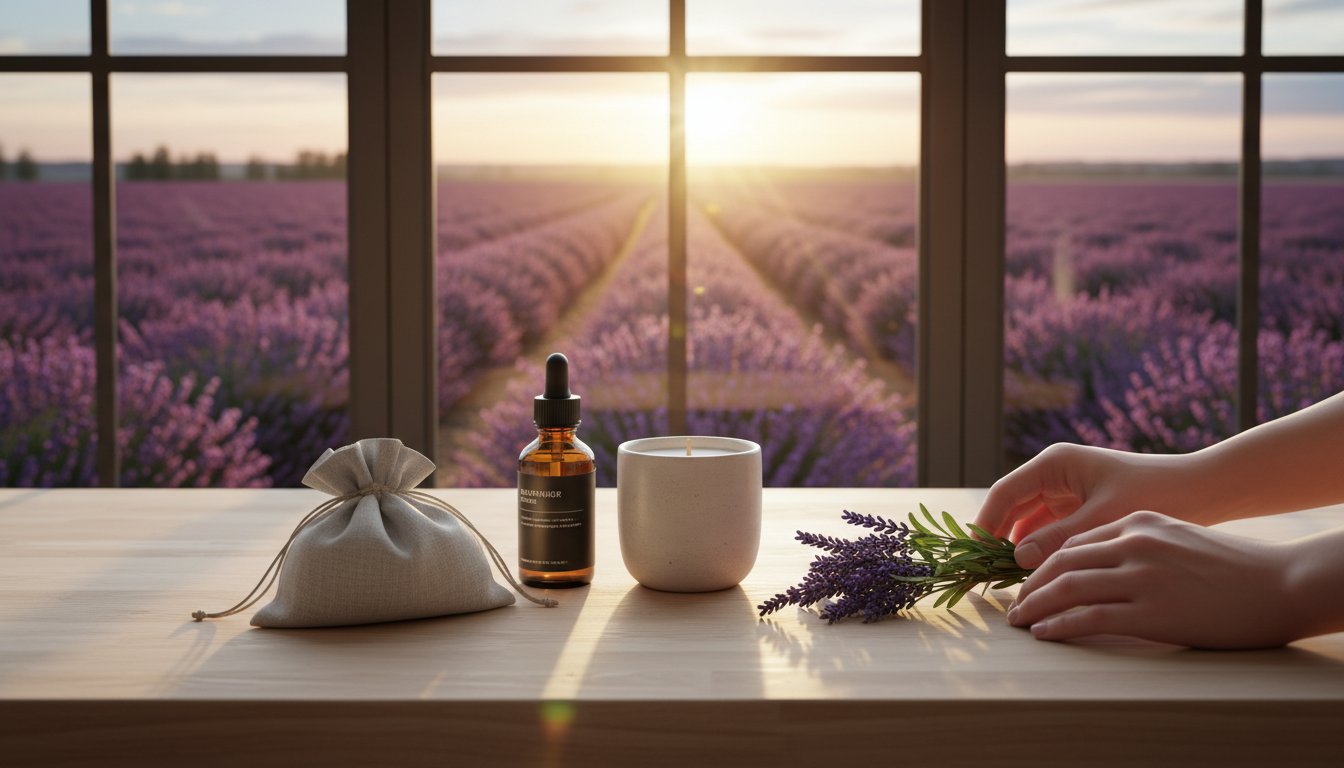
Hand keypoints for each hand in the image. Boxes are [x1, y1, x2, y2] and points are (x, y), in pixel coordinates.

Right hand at [976, 443, 1206, 568]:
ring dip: (1018, 548)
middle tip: (984, 574)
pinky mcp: (1080, 509)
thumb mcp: (1104, 518)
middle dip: (998, 539)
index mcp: (1055, 464)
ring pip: (1028, 522)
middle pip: (1012, 508)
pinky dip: (1039, 550)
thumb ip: (1059, 538)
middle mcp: (1055, 474)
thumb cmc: (1156, 494)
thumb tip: (1017, 558)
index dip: (985, 523)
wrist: (1202, 491)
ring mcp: (1066, 492)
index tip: (972, 554)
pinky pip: (1048, 531)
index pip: (1005, 493)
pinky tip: (1037, 576)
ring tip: (1008, 581)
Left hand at [1006, 511, 1297, 648]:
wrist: (1279, 583)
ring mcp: (1140, 578)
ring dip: (1034, 605)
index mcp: (1137, 523)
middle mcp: (1133, 544)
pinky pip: (1088, 617)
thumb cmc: (1232, 566)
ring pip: (1066, 588)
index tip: (1029, 579)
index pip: (1075, 542)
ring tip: (1018, 620)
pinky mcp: (1150, 612)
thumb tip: (1101, 565)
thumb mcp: (1176, 538)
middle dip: (1030, 584)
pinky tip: (1043, 632)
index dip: (1045, 562)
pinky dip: (1058, 625)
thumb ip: (1138, 545)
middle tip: (1012, 602)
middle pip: (1061, 562)